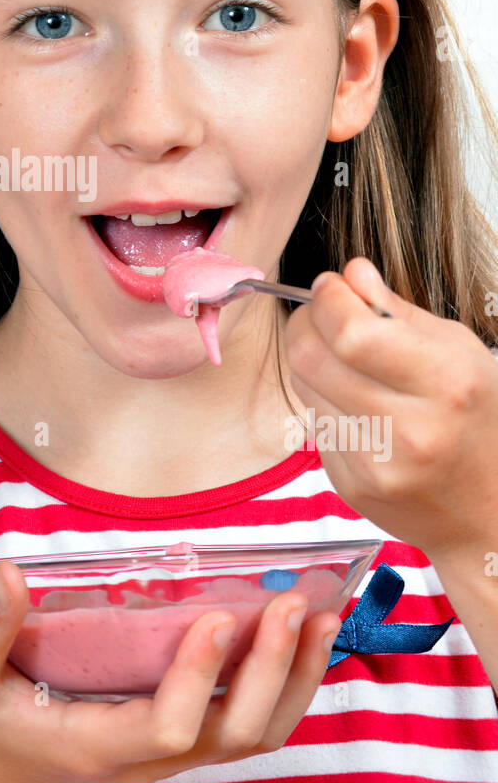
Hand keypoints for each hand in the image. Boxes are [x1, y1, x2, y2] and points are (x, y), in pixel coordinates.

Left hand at [283, 255, 497, 560]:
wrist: (488, 509)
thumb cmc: (476, 418)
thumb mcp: (459, 351)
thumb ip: (397, 310)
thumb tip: (350, 273)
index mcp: (446, 383)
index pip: (352, 332)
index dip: (327, 300)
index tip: (330, 286)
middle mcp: (410, 429)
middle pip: (311, 357)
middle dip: (306, 322)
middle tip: (322, 314)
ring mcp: (377, 465)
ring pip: (303, 387)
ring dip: (311, 361)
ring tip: (343, 360)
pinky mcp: (351, 486)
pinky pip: (313, 424)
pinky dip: (322, 403)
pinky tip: (355, 405)